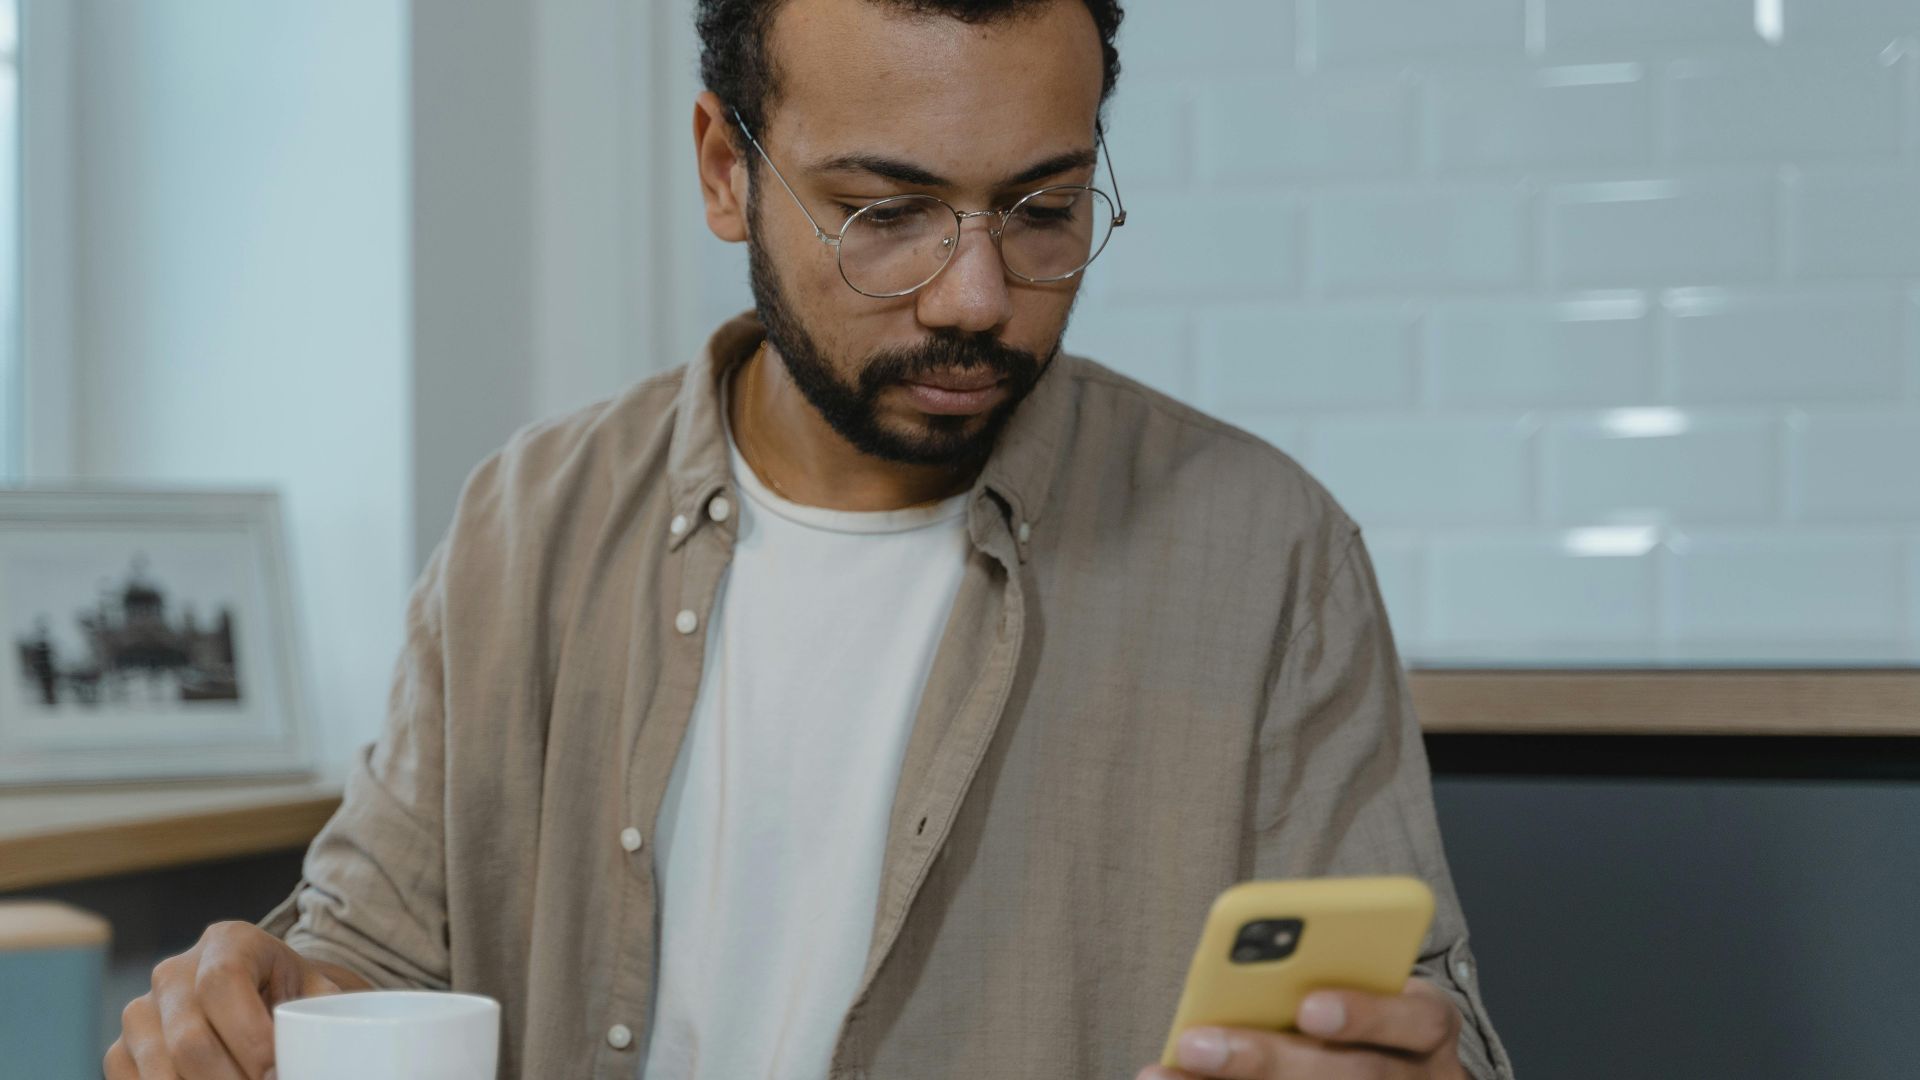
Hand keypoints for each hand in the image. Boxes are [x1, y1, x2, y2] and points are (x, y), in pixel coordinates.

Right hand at [104, 920, 362, 1079]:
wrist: (253, 995)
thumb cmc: (287, 995)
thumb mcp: (313, 990)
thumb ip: (326, 1012)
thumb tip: (336, 1051)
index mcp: (226, 943)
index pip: (223, 984)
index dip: (250, 1038)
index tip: (277, 1073)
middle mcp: (172, 973)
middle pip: (189, 1041)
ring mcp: (140, 1013)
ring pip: (160, 1073)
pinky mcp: (121, 1052)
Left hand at [1139, 978, 1467, 1079]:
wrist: (1412, 1079)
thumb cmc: (1371, 1020)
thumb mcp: (1369, 988)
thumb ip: (1321, 977)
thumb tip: (1233, 974)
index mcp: (1428, 1025)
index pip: (1414, 1018)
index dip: (1364, 1014)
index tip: (1308, 1008)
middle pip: (1354, 1077)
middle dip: (1269, 1061)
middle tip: (1196, 1044)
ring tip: (1167, 1076)